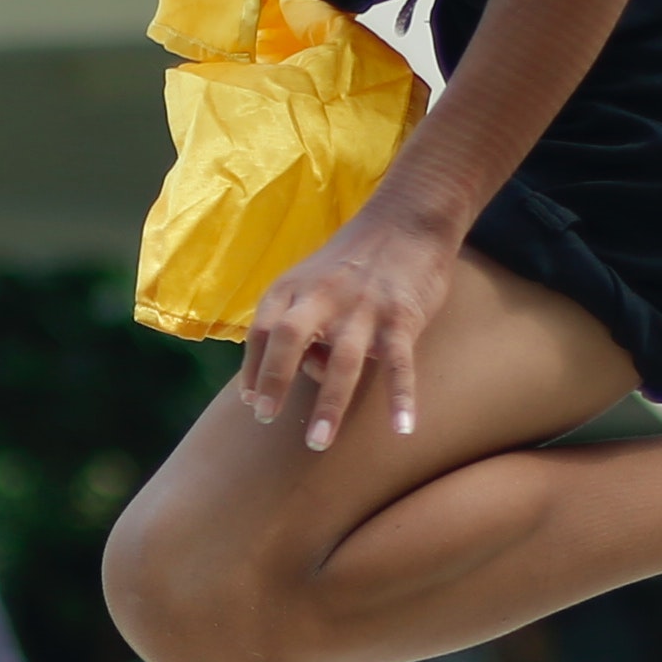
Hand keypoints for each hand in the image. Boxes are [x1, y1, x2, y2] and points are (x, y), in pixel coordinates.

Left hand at [239, 201, 460, 451]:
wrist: (408, 219)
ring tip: (318, 441)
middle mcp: (324, 296)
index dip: (253, 367)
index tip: (252, 401)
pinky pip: (399, 363)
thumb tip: (292, 373)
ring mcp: (364, 308)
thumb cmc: (354, 262)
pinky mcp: (401, 317)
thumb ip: (298, 321)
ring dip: (329, 404)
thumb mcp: (312, 281)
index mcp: (295, 287)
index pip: (262, 330)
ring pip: (343, 360)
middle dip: (274, 378)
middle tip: (265, 417)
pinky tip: (403, 428)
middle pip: (289, 338)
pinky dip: (401, 397)